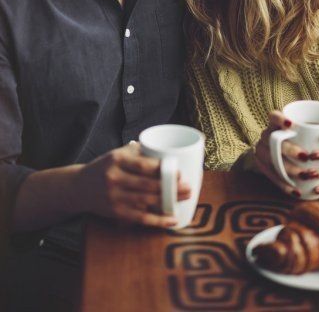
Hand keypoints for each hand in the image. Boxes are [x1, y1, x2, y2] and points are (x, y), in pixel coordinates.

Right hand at [76, 142, 190, 227]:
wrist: (78, 187)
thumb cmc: (105, 166)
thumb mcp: (117, 154)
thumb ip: (138, 151)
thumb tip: (165, 149)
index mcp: (117, 159)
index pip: (144, 165)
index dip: (163, 169)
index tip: (180, 172)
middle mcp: (114, 178)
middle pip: (148, 184)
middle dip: (171, 187)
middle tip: (188, 187)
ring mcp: (114, 196)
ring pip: (146, 201)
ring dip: (168, 201)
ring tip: (184, 197)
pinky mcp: (116, 212)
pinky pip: (141, 218)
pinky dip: (158, 220)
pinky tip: (172, 219)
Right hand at [255, 110, 311, 197]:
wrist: (273, 151)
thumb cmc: (298, 140)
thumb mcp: (301, 131)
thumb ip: (314, 130)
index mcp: (274, 124)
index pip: (273, 116)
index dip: (280, 120)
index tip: (292, 124)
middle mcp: (265, 136)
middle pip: (273, 140)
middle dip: (289, 149)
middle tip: (306, 156)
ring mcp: (261, 151)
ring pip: (272, 160)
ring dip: (288, 169)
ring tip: (305, 175)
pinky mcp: (261, 166)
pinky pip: (271, 176)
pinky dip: (285, 185)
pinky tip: (297, 192)